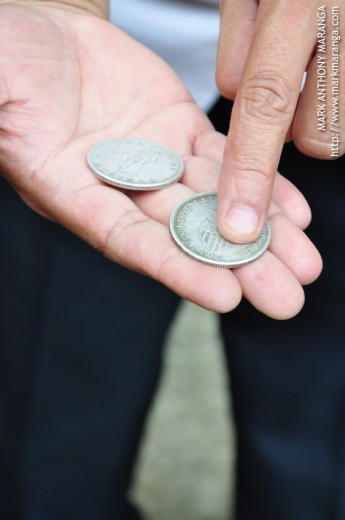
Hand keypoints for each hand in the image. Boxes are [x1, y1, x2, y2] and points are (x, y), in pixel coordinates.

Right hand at [0, 4, 321, 317]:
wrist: (47, 40)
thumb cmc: (12, 65)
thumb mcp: (1, 93)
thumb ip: (8, 114)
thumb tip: (7, 119)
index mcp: (74, 192)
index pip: (129, 240)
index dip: (175, 268)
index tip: (225, 296)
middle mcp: (122, 187)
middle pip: (185, 233)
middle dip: (237, 267)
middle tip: (285, 302)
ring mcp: (157, 158)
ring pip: (216, 201)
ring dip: (263, 236)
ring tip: (305, 266)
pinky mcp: (182, 129)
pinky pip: (227, 159)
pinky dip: (262, 184)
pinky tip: (295, 215)